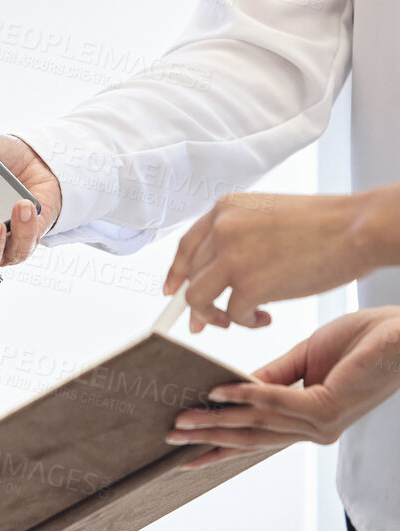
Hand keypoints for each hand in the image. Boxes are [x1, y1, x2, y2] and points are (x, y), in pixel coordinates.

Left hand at [164, 190, 398, 331]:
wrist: (358, 228)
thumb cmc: (325, 225)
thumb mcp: (268, 216)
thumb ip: (238, 237)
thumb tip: (219, 273)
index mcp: (226, 208)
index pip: (187, 246)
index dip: (177, 273)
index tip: (171, 291)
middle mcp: (221, 229)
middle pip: (191, 275)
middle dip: (196, 304)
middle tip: (206, 322)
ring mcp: (231, 257)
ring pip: (198, 298)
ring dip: (213, 316)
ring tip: (234, 321)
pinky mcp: (247, 284)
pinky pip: (231, 313)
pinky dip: (244, 322)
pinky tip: (263, 319)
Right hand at [168, 307, 399, 467]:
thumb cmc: (367, 340)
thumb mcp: (306, 357)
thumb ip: (271, 376)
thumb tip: (234, 386)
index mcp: (308, 420)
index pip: (256, 437)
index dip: (220, 445)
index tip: (188, 455)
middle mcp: (314, 430)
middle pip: (249, 438)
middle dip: (207, 439)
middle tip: (171, 439)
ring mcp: (321, 423)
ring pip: (255, 424)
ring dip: (214, 421)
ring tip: (181, 421)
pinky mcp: (326, 407)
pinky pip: (273, 401)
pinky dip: (242, 395)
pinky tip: (216, 392)